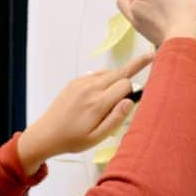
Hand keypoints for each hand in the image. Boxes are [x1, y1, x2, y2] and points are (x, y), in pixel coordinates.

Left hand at [17, 53, 154, 174]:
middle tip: (150, 56)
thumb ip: (116, 119)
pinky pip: (96, 74)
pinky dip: (105, 78)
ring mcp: (81, 83)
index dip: (134, 90)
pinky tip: (104, 90)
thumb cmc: (73, 140)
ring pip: (109, 72)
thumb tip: (130, 100)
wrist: (45, 134)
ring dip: (118, 76)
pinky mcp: (74, 82)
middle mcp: (90, 88)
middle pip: (120, 72)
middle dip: (135, 65)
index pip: (126, 85)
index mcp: (98, 103)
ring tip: (122, 86)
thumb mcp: (97, 137)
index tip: (138, 95)